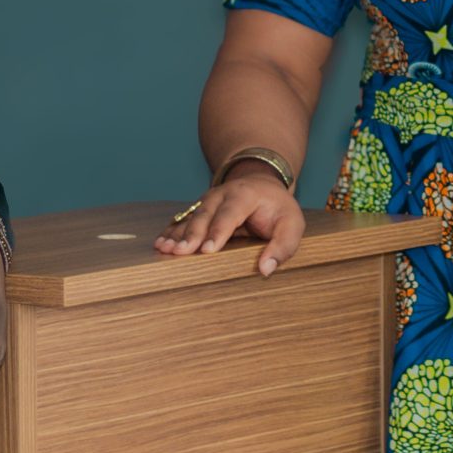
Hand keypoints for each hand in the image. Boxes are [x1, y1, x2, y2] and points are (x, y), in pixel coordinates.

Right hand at [153, 166, 306, 275]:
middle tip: (180, 253)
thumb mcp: (292, 224)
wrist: (261, 184)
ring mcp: (207, 201)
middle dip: (191, 234)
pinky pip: (183, 221)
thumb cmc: (278, 209)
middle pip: (204, 214)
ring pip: (190, 217)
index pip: (231, 213)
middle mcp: (222, 194)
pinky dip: (171, 232)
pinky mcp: (199, 210)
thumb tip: (266, 269)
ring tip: (163, 248)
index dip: (218, 231)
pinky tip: (160, 244)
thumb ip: (283, 246)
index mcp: (245, 195)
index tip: (207, 250)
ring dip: (176, 234)